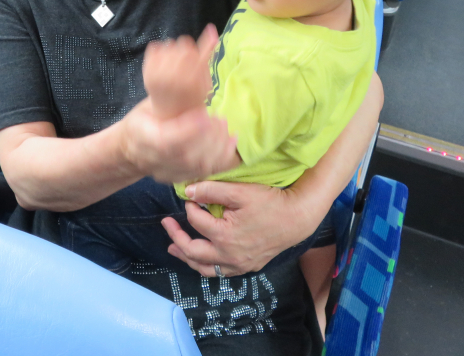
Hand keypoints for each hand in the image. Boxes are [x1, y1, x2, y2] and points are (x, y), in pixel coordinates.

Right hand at [119, 96, 239, 184]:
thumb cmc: (143, 120)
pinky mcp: (181, 177)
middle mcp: (154, 160)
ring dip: (218, 146)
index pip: (165, 140)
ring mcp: (168, 172)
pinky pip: (207, 172)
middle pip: (186, 156)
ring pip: (199, 167)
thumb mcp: (149, 104)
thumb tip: (196, 80)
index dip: (188, 130)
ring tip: (224, 126)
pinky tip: (232, 140)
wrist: (130, 149)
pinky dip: (223, 157)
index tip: (204, 113)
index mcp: (141, 137)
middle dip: (208, 137)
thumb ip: (169, 99)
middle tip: (218, 119)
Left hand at [142, 24, 217, 118]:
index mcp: (191, 82)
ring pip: (169, 45)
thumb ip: (207, 53)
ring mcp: (157, 75)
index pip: (193, 53)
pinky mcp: (146, 72)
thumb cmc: (191, 95)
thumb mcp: (204, 78)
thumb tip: (211, 28)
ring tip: (174, 63)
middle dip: (185, 50)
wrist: (169, 113)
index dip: (194, 54)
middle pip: (182, 46)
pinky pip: (154, 47)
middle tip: (185, 62)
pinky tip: (163, 60)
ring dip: (173, 49)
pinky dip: (160, 49)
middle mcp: (172, 79)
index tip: (193, 60)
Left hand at [161, 181, 314, 276]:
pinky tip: (201, 258)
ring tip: (173, 247)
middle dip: (176, 237)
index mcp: (225, 236)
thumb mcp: (240, 191)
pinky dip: (205, 265)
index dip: (190, 207)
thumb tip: (188, 192)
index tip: (190, 197)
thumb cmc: (269, 202)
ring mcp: (239, 265)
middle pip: (193, 252)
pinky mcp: (247, 267)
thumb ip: (212, 191)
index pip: (196, 222)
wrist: (297, 219)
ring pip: (205, 268)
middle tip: (166, 223)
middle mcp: (229, 256)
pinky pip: (220, 272)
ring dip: (187, 257)